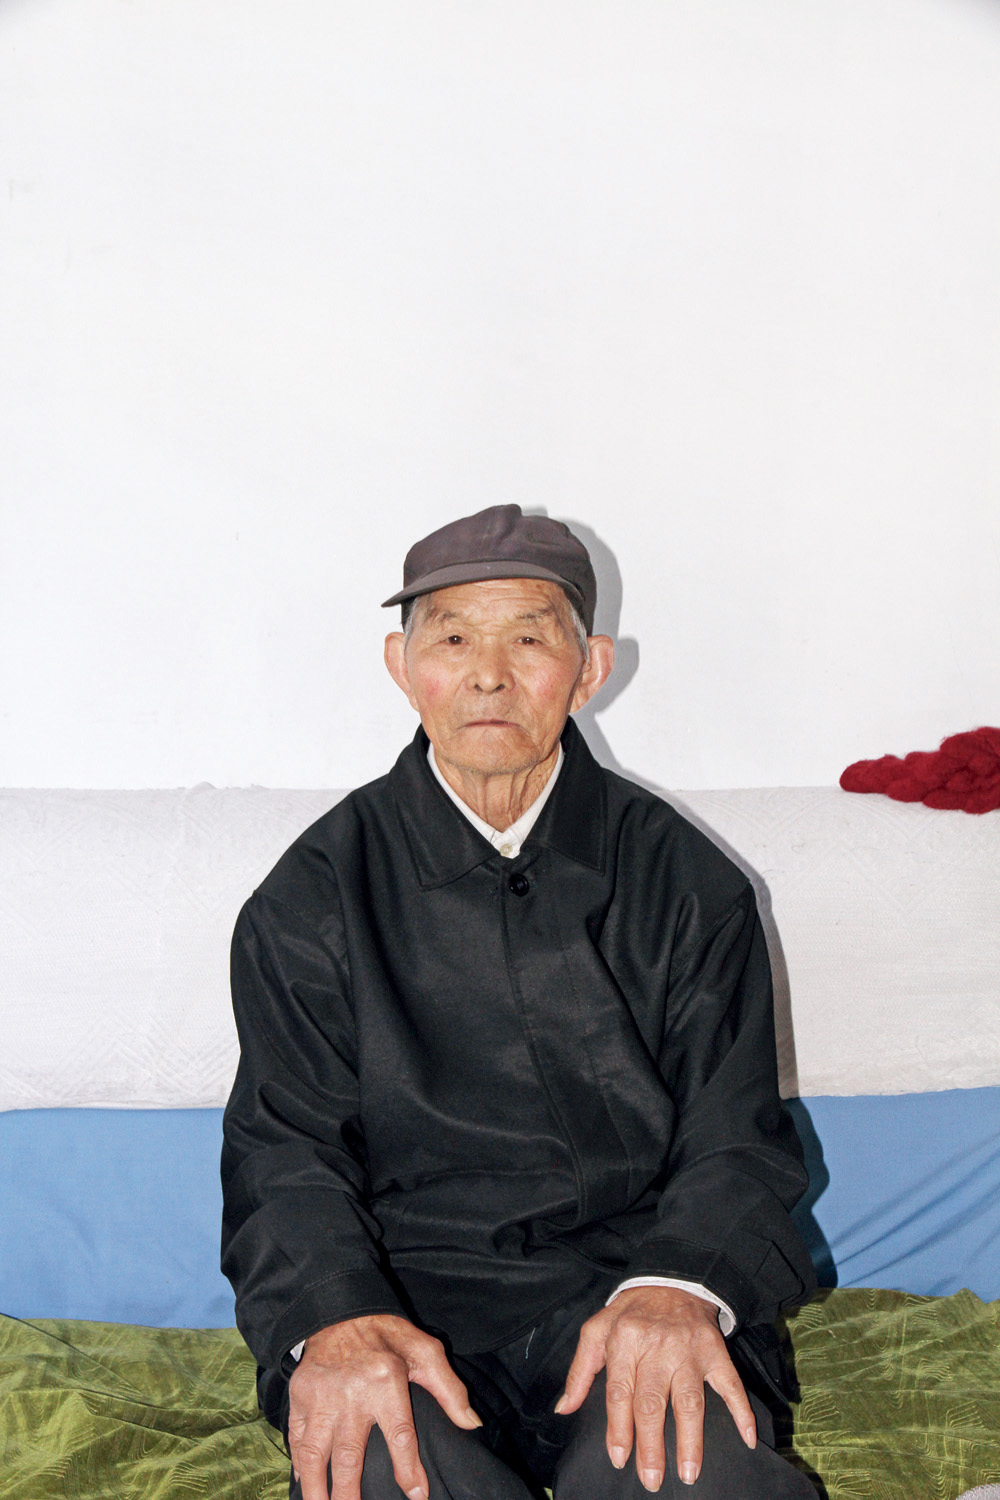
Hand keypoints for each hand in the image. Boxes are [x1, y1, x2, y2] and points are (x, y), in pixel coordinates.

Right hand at [287, 1313, 481, 1499]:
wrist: (342, 1308)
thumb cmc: (388, 1334)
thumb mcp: (426, 1352)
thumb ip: (450, 1389)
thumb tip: (472, 1423)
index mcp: (386, 1382)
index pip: (400, 1436)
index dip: (409, 1470)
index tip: (417, 1496)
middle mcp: (352, 1394)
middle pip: (349, 1456)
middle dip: (349, 1494)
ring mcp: (322, 1396)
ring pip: (315, 1452)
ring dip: (316, 1488)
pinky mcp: (301, 1394)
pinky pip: (297, 1435)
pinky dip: (298, 1461)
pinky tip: (303, 1482)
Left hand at [554, 1286, 754, 1490]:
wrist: (672, 1278)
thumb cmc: (631, 1311)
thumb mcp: (597, 1329)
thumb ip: (580, 1370)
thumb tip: (564, 1408)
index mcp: (625, 1340)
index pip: (620, 1392)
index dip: (619, 1428)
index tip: (619, 1459)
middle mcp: (658, 1345)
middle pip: (652, 1402)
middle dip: (651, 1445)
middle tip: (651, 1479)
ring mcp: (689, 1350)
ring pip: (690, 1401)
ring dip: (690, 1440)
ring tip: (688, 1473)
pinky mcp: (715, 1351)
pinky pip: (731, 1384)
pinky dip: (742, 1411)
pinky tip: (746, 1438)